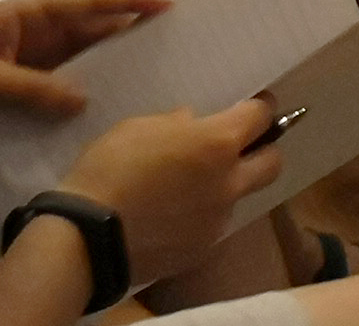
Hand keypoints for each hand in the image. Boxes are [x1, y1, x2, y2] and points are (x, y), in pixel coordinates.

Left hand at [0, 0, 166, 137]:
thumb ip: (30, 90)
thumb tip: (85, 99)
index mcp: (26, 16)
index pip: (87, 5)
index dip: (129, 2)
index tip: (170, 3)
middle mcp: (33, 37)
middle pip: (91, 33)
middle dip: (129, 36)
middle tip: (176, 47)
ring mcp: (26, 68)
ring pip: (79, 66)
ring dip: (107, 72)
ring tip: (150, 83)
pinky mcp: (16, 97)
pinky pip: (58, 96)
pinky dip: (80, 103)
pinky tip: (102, 118)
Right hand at [62, 98, 285, 284]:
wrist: (85, 237)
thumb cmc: (109, 170)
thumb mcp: (140, 127)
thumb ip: (177, 124)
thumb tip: (192, 125)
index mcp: (218, 144)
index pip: (262, 116)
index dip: (258, 108)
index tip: (249, 107)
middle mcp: (229, 182)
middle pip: (273, 162)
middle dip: (261, 150)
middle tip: (235, 150)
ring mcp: (218, 220)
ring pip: (239, 197)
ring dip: (225, 188)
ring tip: (188, 190)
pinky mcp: (201, 250)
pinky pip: (212, 226)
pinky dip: (200, 218)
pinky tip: (171, 219)